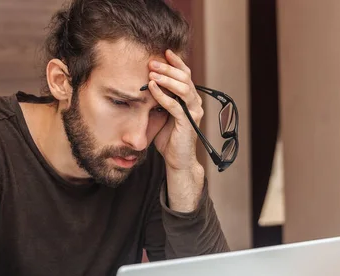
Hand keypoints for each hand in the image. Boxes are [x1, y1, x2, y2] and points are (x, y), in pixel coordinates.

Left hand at [148, 49, 203, 171]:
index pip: (185, 74)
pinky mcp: (188, 122)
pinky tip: (151, 87)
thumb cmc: (168, 137)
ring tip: (152, 72)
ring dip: (166, 78)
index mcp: (190, 98)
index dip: (176, 62)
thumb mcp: (161, 113)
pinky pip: (175, 105)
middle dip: (168, 67)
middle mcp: (194, 102)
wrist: (177, 160)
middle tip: (152, 61)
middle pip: (185, 77)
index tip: (163, 51)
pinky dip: (162, 94)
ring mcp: (193, 112)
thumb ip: (158, 99)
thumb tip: (144, 83)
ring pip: (183, 88)